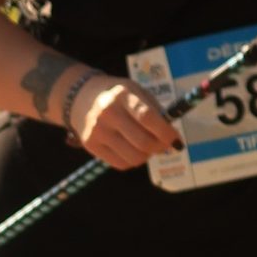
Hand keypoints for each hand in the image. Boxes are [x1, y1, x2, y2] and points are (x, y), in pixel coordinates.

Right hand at [64, 71, 181, 168]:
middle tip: (165, 145)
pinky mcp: (90, 145)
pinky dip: (132, 160)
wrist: (81, 98)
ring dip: (147, 156)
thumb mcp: (137, 92)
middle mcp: (108, 113)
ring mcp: (97, 131)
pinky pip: (121, 164)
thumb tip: (172, 139)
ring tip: (147, 147)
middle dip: (160, 147)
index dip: (165, 132)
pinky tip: (132, 150)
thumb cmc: (118, 96)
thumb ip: (155, 112)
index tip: (175, 138)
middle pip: (142, 142)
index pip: (147, 118)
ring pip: (133, 158)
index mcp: (123, 96)